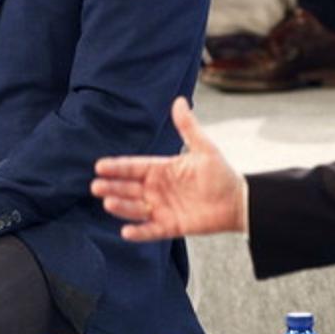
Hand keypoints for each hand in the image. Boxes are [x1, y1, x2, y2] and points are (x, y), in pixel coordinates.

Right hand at [92, 97, 245, 239]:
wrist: (237, 201)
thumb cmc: (220, 173)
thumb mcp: (204, 148)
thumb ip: (188, 127)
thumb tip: (180, 101)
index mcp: (161, 169)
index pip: (134, 167)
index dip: (117, 167)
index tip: (100, 165)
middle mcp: (157, 189)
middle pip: (129, 188)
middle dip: (112, 187)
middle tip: (96, 186)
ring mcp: (162, 208)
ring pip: (135, 208)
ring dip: (121, 207)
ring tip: (108, 203)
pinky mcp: (170, 226)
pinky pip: (150, 231)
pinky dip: (139, 232)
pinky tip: (126, 232)